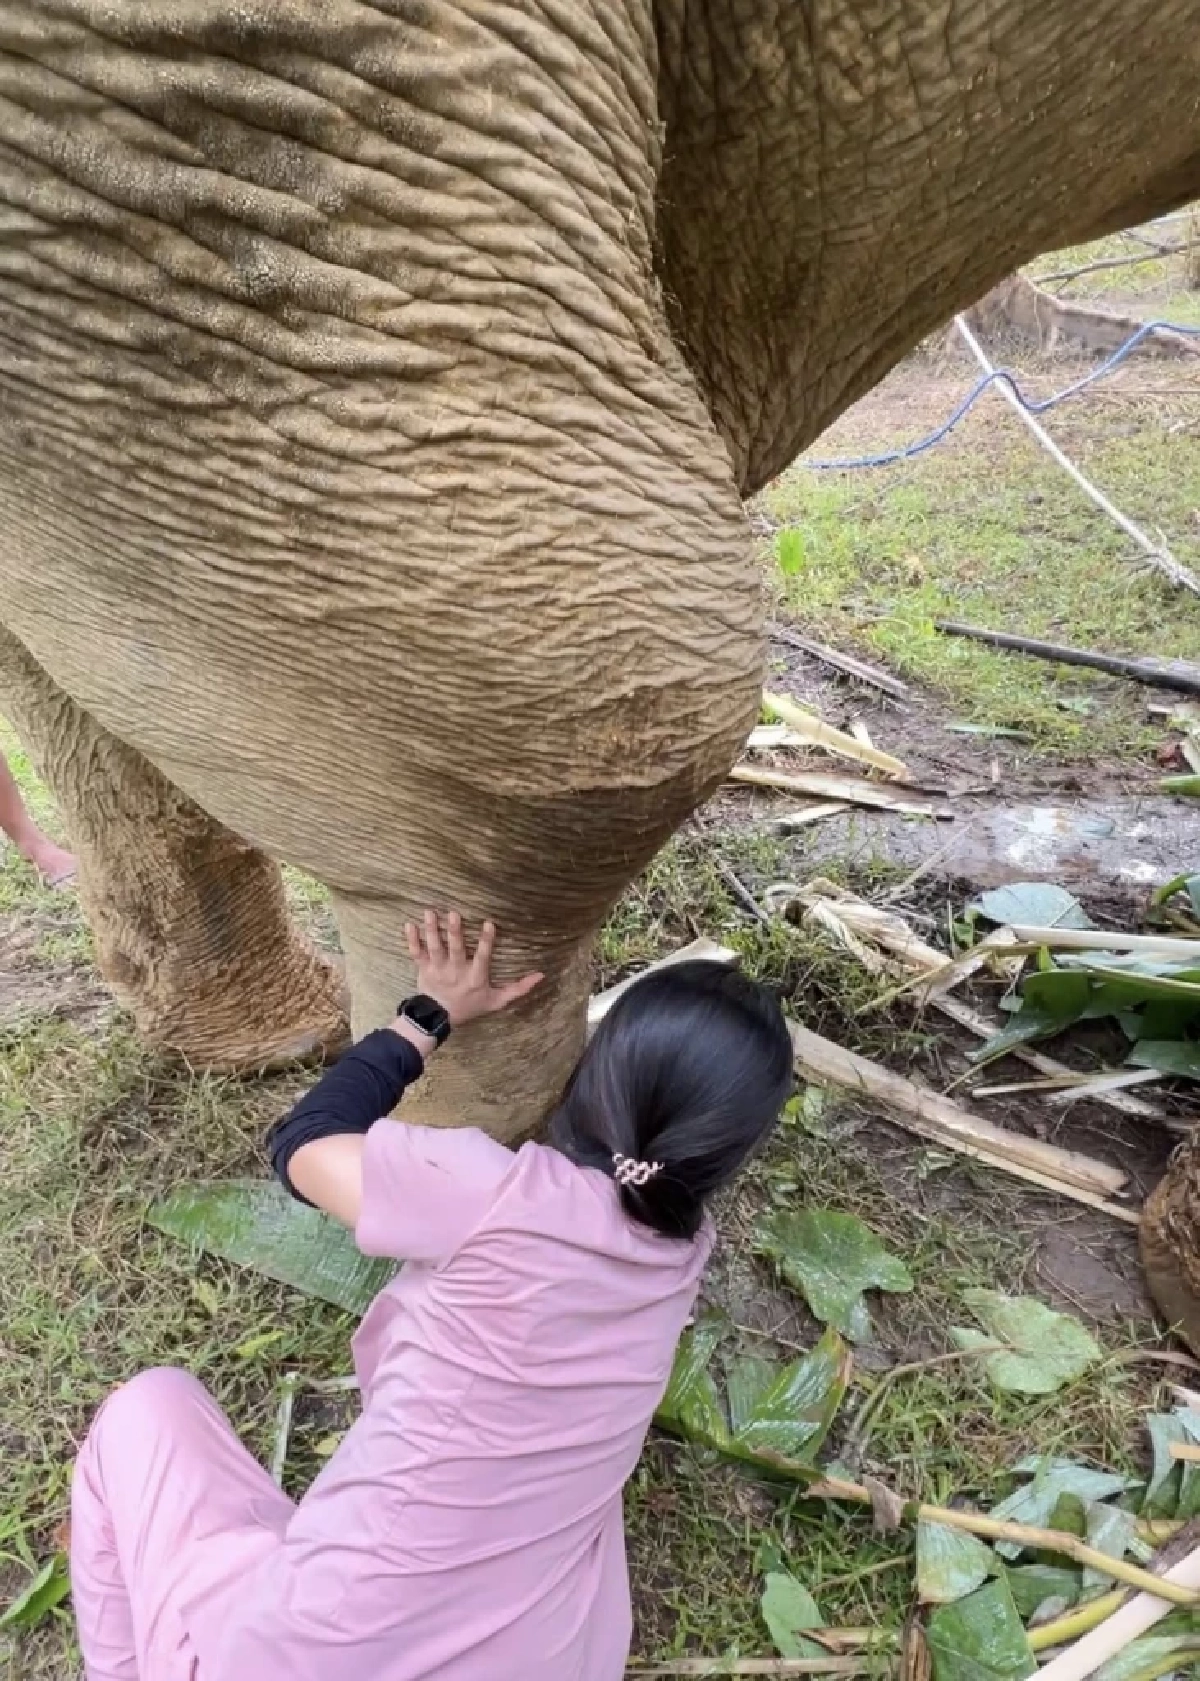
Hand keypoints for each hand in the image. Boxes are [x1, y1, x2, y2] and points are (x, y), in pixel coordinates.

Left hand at [404, 910, 542, 1028]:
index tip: (488, 924)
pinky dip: (412, 940)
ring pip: (435, 948)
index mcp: (475, 977)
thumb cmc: (470, 1006)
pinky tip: (409, 924)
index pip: (482, 957)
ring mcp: (438, 970)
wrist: (439, 1018)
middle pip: (455, 949)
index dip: (485, 941)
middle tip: (455, 914)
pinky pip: (416, 953)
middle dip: (455, 932)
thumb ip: (518, 988)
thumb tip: (540, 975)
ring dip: (432, 930)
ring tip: (431, 912)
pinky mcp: (423, 969)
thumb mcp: (497, 1000)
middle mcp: (456, 971)